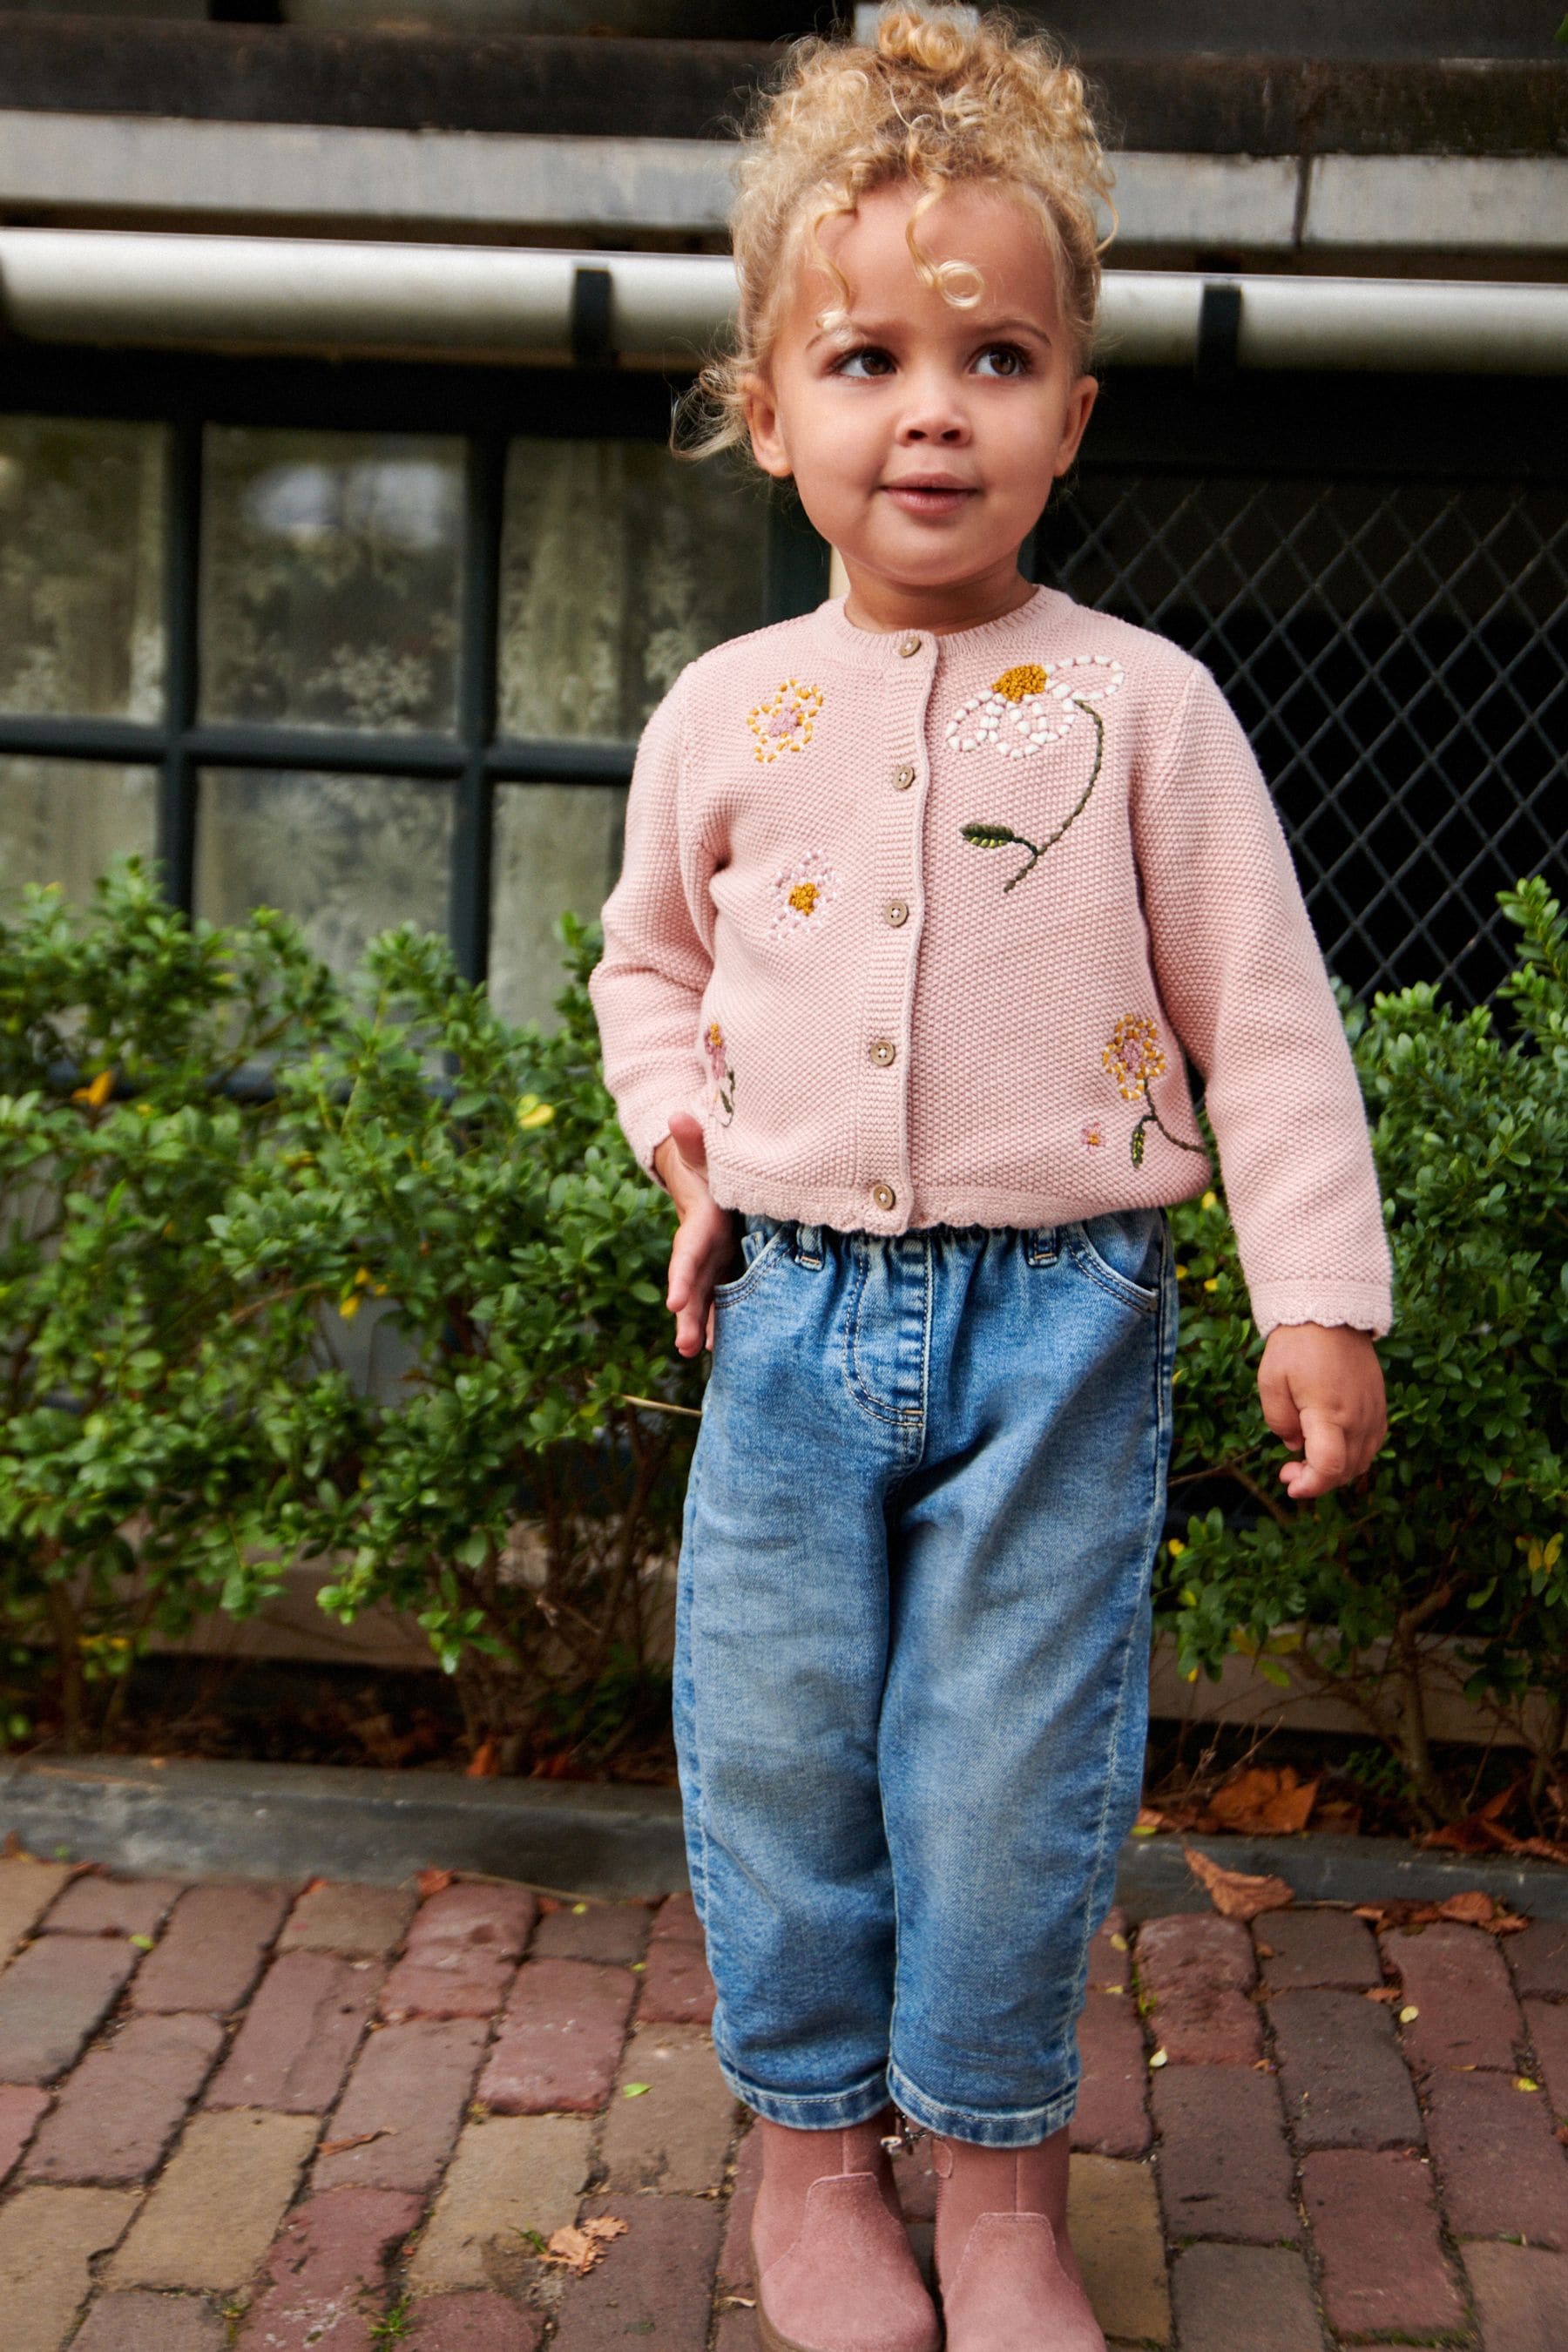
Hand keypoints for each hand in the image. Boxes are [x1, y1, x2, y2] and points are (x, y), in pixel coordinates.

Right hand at [652, 1111, 737, 1357]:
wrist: (713, 1170)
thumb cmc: (712, 1157)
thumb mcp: (706, 1148)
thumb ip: (696, 1138)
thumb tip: (678, 1117)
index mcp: (701, 1222)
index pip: (687, 1253)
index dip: (680, 1277)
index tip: (672, 1304)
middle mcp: (704, 1246)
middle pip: (692, 1285)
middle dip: (688, 1316)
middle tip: (685, 1347)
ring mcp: (717, 1259)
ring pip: (707, 1297)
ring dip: (704, 1326)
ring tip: (700, 1355)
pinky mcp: (733, 1265)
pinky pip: (730, 1296)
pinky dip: (726, 1320)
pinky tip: (729, 1348)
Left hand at [1258, 1322, 1387, 1500]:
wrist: (1331, 1312)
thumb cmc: (1297, 1344)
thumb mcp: (1271, 1381)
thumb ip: (1278, 1420)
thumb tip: (1294, 1445)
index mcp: (1330, 1413)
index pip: (1330, 1467)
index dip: (1311, 1485)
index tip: (1290, 1485)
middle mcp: (1359, 1418)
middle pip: (1347, 1471)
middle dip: (1317, 1480)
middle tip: (1289, 1470)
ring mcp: (1374, 1412)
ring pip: (1362, 1461)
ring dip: (1335, 1471)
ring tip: (1307, 1459)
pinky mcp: (1379, 1406)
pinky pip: (1372, 1444)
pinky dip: (1352, 1455)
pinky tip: (1330, 1444)